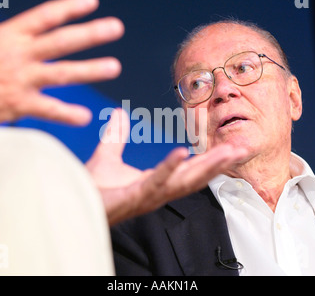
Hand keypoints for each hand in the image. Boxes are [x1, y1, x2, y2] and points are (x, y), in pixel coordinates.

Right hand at [0, 0, 123, 136]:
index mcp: (6, 36)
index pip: (44, 16)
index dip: (69, 8)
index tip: (92, 2)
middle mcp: (18, 55)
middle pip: (62, 41)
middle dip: (90, 33)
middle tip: (116, 28)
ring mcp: (21, 80)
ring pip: (62, 73)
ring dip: (90, 69)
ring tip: (114, 66)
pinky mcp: (18, 104)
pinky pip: (48, 110)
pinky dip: (67, 114)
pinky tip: (85, 117)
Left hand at [86, 108, 247, 225]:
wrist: (72, 202)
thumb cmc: (90, 187)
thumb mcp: (107, 156)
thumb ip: (117, 136)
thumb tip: (120, 113)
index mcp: (155, 181)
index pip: (189, 169)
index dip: (208, 157)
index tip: (228, 144)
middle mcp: (158, 191)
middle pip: (196, 177)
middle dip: (220, 164)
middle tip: (243, 148)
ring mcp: (148, 195)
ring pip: (185, 180)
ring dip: (207, 166)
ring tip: (228, 151)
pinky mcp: (135, 196)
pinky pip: (156, 181)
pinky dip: (170, 167)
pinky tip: (182, 152)